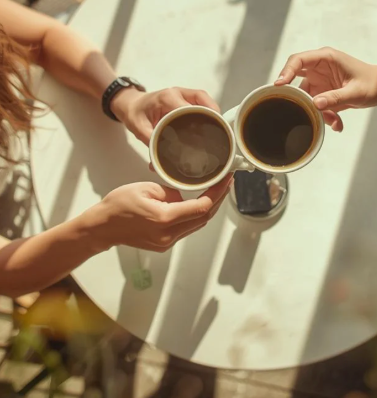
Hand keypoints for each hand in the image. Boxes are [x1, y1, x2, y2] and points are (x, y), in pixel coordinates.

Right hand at [82, 175, 232, 252]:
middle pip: (204, 218)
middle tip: (226, 183)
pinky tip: (199, 203)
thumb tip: (185, 196)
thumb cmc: (119, 205)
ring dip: (209, 208)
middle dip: (218, 200)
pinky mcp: (164, 244)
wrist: (102, 227)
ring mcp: (167, 242)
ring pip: (197, 224)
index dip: (218, 194)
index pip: (202, 207)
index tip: (226, 180)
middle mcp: (168, 234)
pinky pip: (186, 229)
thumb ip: (172, 192)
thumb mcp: (147, 188)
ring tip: (216, 191)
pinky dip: (196, 215)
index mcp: (165, 218)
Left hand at [111, 87, 219, 143]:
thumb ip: (150, 141)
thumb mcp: (138, 127)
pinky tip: (213, 127)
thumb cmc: (135, 113)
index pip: (188, 107)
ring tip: (220, 131)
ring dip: (214, 115)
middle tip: (220, 133)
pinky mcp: (188, 99)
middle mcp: (179, 93)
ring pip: (206, 101)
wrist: (132, 104)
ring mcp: (185, 94)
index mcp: (167, 98)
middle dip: (214, 116)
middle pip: (203, 101)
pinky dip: (210, 114)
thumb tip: (159, 160)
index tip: (206, 134)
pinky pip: (203, 104)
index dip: (200, 119)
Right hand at [275, 47, 376, 131]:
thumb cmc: (372, 83)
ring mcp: (319, 81)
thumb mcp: (355, 92)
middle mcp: (319, 68)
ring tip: (333, 120)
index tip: (279, 85)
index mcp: (326, 59)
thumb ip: (335, 98)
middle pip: (294, 79)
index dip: (286, 71)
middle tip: (296, 110)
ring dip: (316, 111)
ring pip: (306, 97)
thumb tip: (315, 104)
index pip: (298, 60)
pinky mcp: (323, 92)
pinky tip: (337, 123)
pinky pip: (315, 105)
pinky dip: (324, 116)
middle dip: (297, 97)